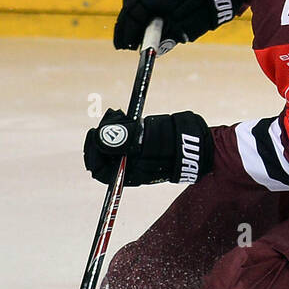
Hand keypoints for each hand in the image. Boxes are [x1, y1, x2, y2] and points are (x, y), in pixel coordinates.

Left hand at [83, 108, 213, 186]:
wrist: (196, 144)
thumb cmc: (173, 145)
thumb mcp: (146, 141)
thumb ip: (122, 139)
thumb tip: (98, 137)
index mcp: (128, 174)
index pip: (99, 169)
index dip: (92, 152)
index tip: (93, 133)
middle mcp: (129, 168)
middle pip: (103, 156)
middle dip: (101, 137)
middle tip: (109, 119)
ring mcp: (134, 158)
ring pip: (112, 145)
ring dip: (110, 129)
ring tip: (118, 114)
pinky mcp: (140, 146)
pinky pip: (123, 139)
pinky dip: (120, 127)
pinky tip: (124, 116)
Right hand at [113, 0, 243, 50]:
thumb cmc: (208, 7)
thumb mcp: (188, 28)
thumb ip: (168, 37)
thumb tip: (155, 49)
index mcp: (156, 0)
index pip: (132, 17)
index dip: (126, 34)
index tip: (124, 46)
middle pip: (129, 2)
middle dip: (126, 22)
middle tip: (126, 38)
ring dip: (131, 2)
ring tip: (134, 18)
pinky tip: (144, 1)